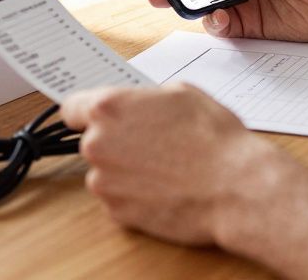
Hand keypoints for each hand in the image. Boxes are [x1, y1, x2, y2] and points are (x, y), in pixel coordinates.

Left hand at [61, 84, 307, 246]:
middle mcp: (96, 145)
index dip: (88, 113)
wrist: (235, 186)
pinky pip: (119, 199)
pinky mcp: (117, 213)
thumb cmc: (214, 137)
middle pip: (93, 141)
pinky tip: (166, 188)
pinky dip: (136, 195)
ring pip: (106, 172)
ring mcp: (104, 182)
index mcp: (108, 108)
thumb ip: (145, 98)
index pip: (72, 108)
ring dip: (126, 170)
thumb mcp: (182, 93)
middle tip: (152, 143)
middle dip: (116, 142)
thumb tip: (140, 105)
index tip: (98, 119)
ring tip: (166, 168)